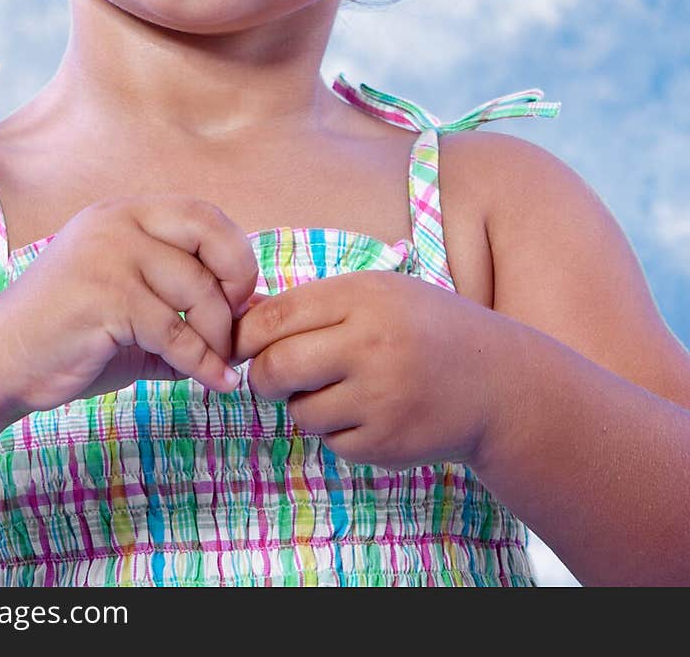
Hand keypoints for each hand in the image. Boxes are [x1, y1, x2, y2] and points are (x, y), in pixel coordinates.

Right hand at [0, 196, 259, 413]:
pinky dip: (203, 363)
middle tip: (236, 325)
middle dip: (236, 280)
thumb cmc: (72, 338)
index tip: (239, 298)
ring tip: (217, 364)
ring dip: (217, 336)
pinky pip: (175, 332)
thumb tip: (261, 312)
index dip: (234, 254)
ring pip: (196, 290)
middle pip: (207, 233)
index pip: (203, 213)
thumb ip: (192, 308)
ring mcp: (108, 256)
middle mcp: (117, 222)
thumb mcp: (139, 312)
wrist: (0, 362)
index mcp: (125, 214)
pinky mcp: (103, 298)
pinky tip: (214, 382)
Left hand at [230, 271, 500, 471]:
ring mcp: (379, 398)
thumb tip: (241, 319)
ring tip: (343, 388)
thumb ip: (313, 305)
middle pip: (275, 368)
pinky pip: (331, 441)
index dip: (245, 334)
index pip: (274, 317)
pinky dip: (338, 431)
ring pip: (300, 411)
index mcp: (363, 297)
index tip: (241, 344)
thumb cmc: (425, 328)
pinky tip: (371, 412)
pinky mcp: (385, 443)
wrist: (495, 383)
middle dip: (263, 376)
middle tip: (275, 375)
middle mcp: (370, 345)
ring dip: (306, 404)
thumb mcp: (377, 294)